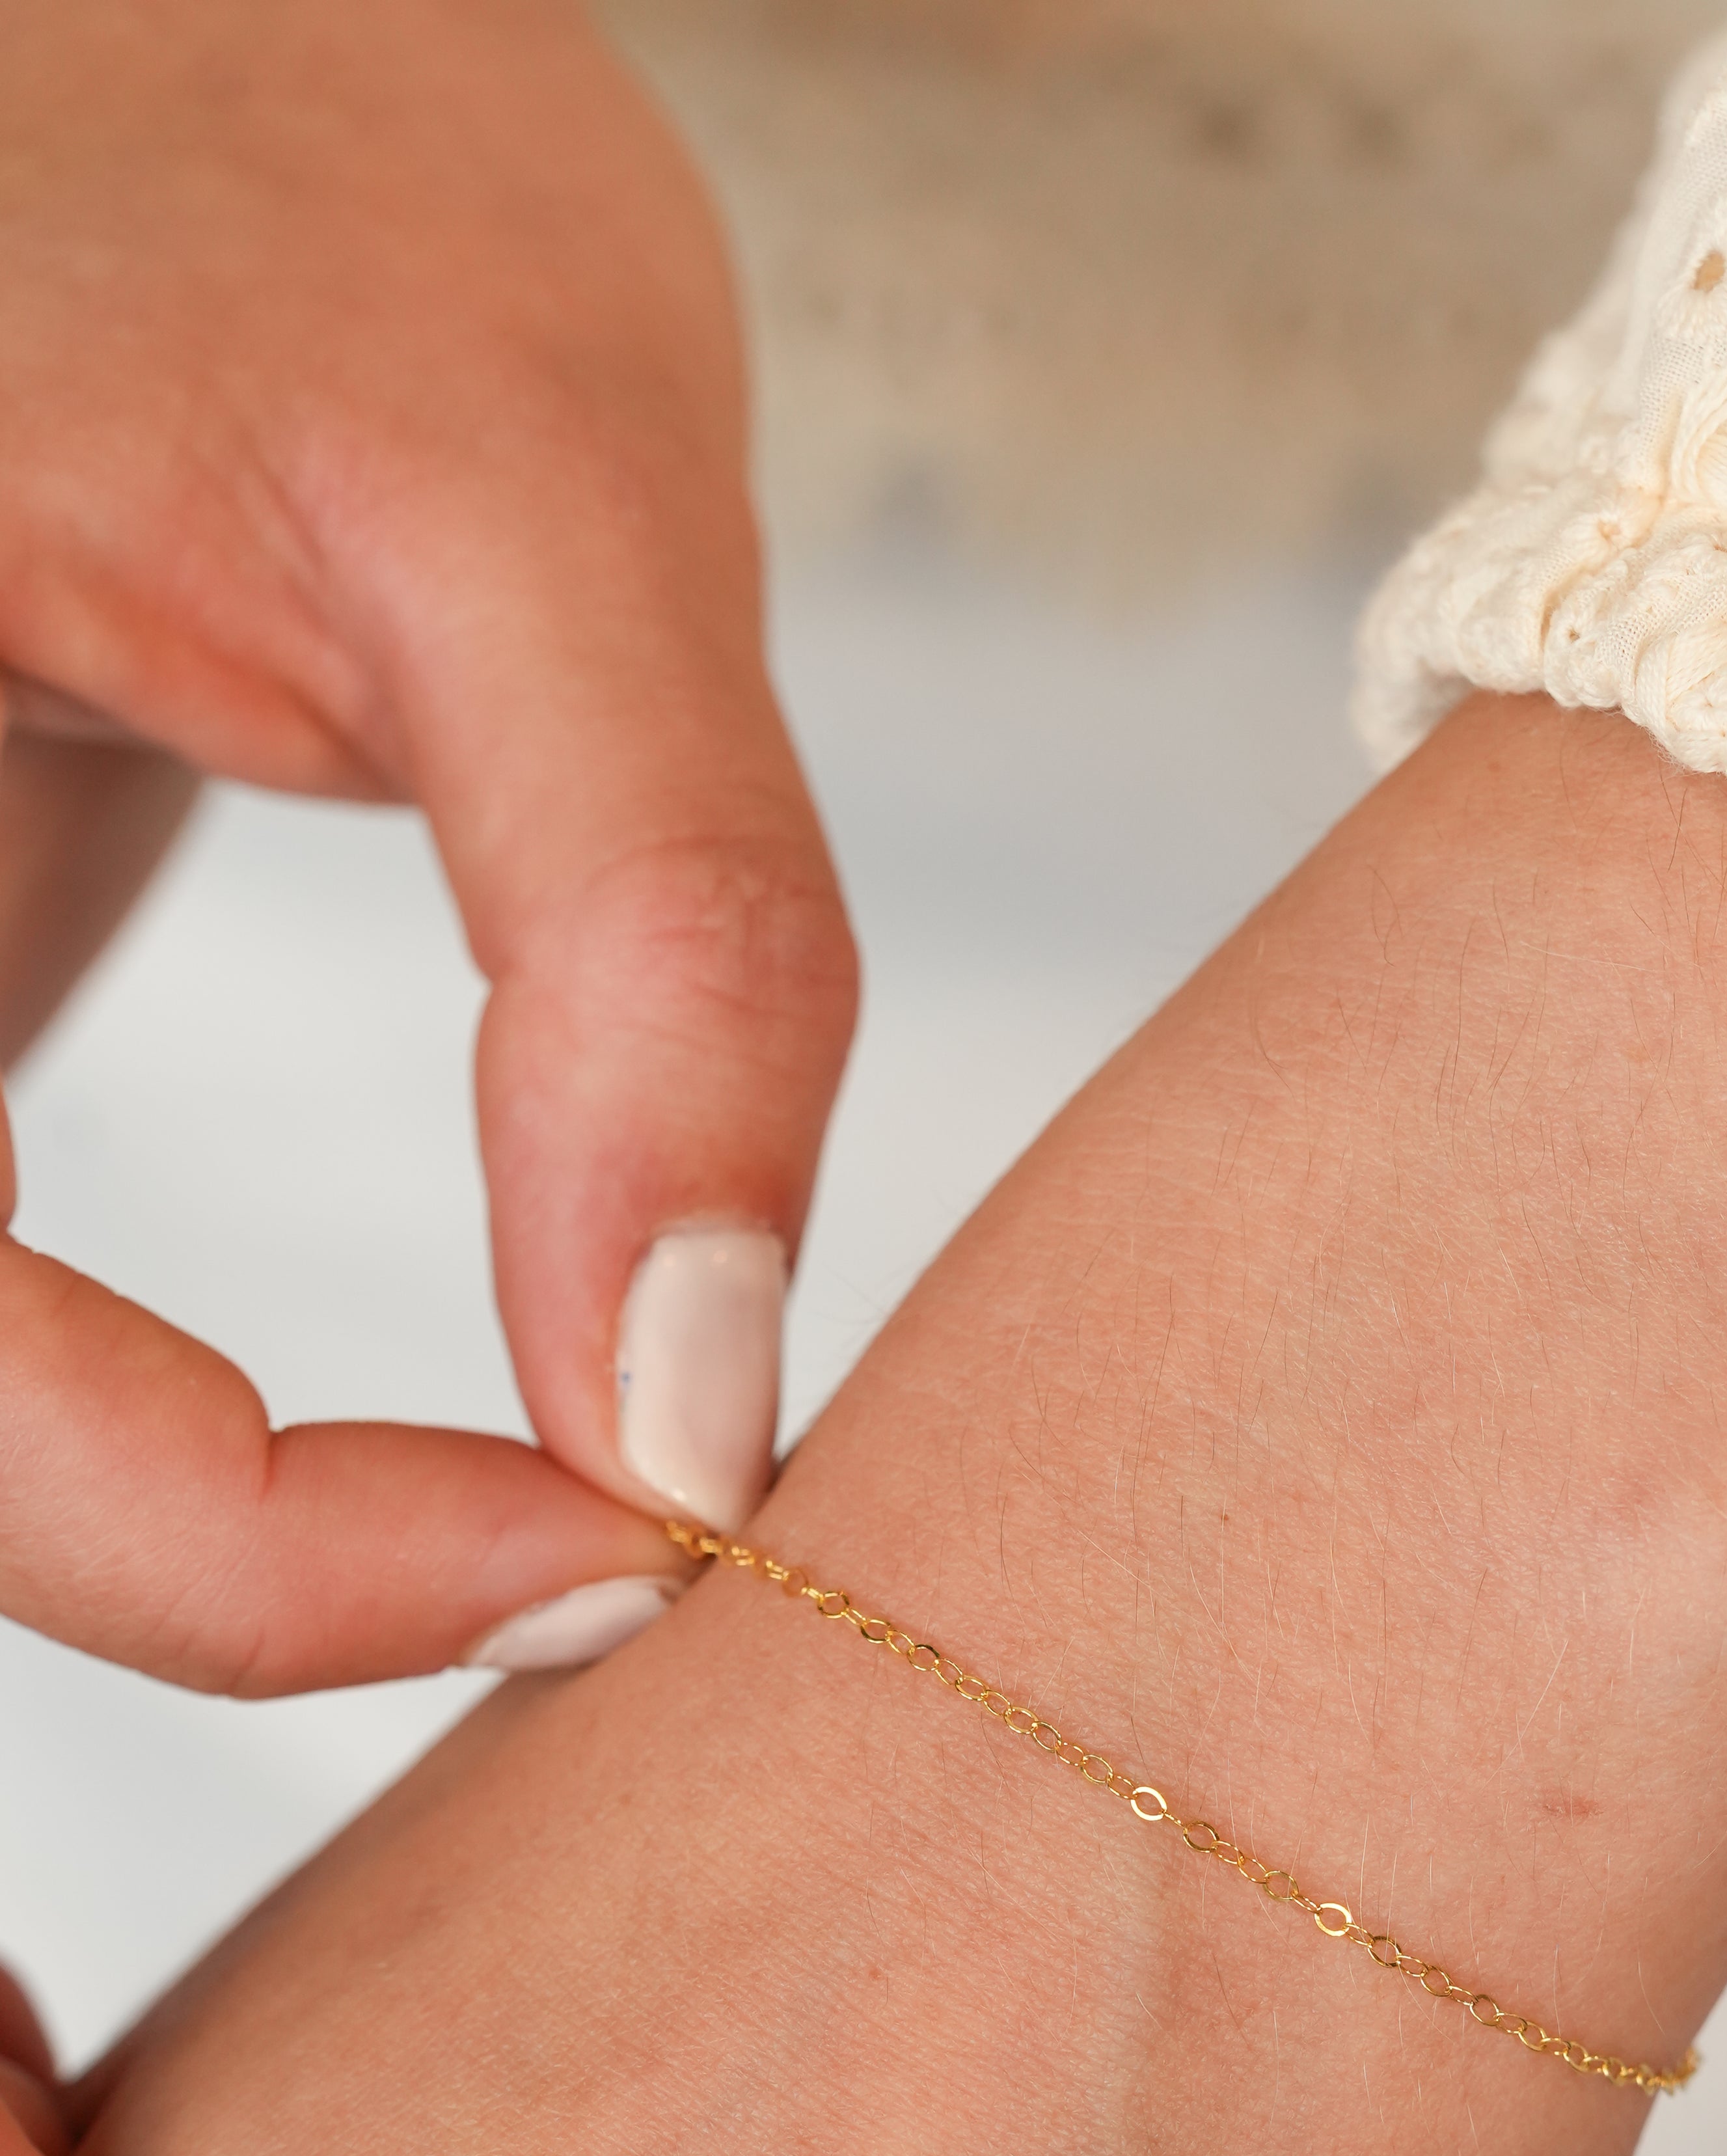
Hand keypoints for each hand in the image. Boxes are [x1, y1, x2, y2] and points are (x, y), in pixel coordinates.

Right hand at [0, 0, 853, 1687]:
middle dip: (224, 1568)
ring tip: (514, 1493)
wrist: (171, 23)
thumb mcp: (541, 486)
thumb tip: (692, 1424)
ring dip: (195, 1531)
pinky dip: (175, 1451)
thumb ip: (658, 947)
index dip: (263, 1562)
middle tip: (587, 1541)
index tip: (621, 1533)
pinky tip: (416, 1431)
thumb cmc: (307, 139)